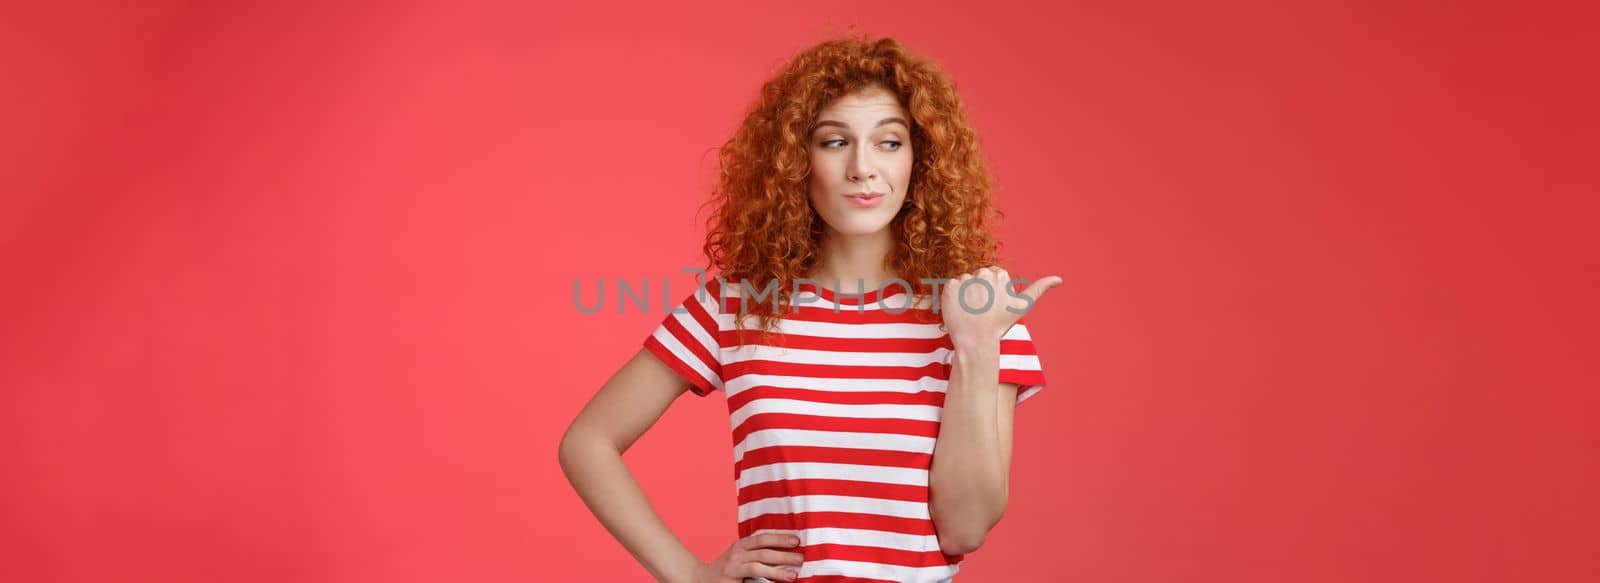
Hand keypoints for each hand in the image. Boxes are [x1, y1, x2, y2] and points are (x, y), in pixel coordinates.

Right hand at [687, 533, 803, 582]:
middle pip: (763, 552)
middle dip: (784, 555)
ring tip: (793, 574)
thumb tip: (783, 553)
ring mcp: (733, 568)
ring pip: (758, 566)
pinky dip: (765, 582)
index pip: (762, 539)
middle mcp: (736, 554)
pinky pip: (751, 581)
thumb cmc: (725, 569)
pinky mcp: (730, 581)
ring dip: (777, 571)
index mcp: (740, 545)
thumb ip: (755, 552)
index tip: (797, 540)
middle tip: (801, 558)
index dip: (780, 538)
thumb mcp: (738, 555)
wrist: (698, 578)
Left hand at [939, 266, 1061, 348]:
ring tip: (971, 310)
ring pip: (964, 282)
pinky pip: (950, 287)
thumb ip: (1039, 289)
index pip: (992, 275)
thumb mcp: (1023, 306)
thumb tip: (1059, 278)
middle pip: (978, 277)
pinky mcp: (949, 288)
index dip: (992, 291)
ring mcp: (965, 280)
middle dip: (979, 290)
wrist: (976, 341)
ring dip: (965, 294)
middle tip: (981, 309)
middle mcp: (982, 274)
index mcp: (1000, 275)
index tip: (992, 305)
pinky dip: (953, 297)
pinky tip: (959, 309)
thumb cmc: (1001, 324)